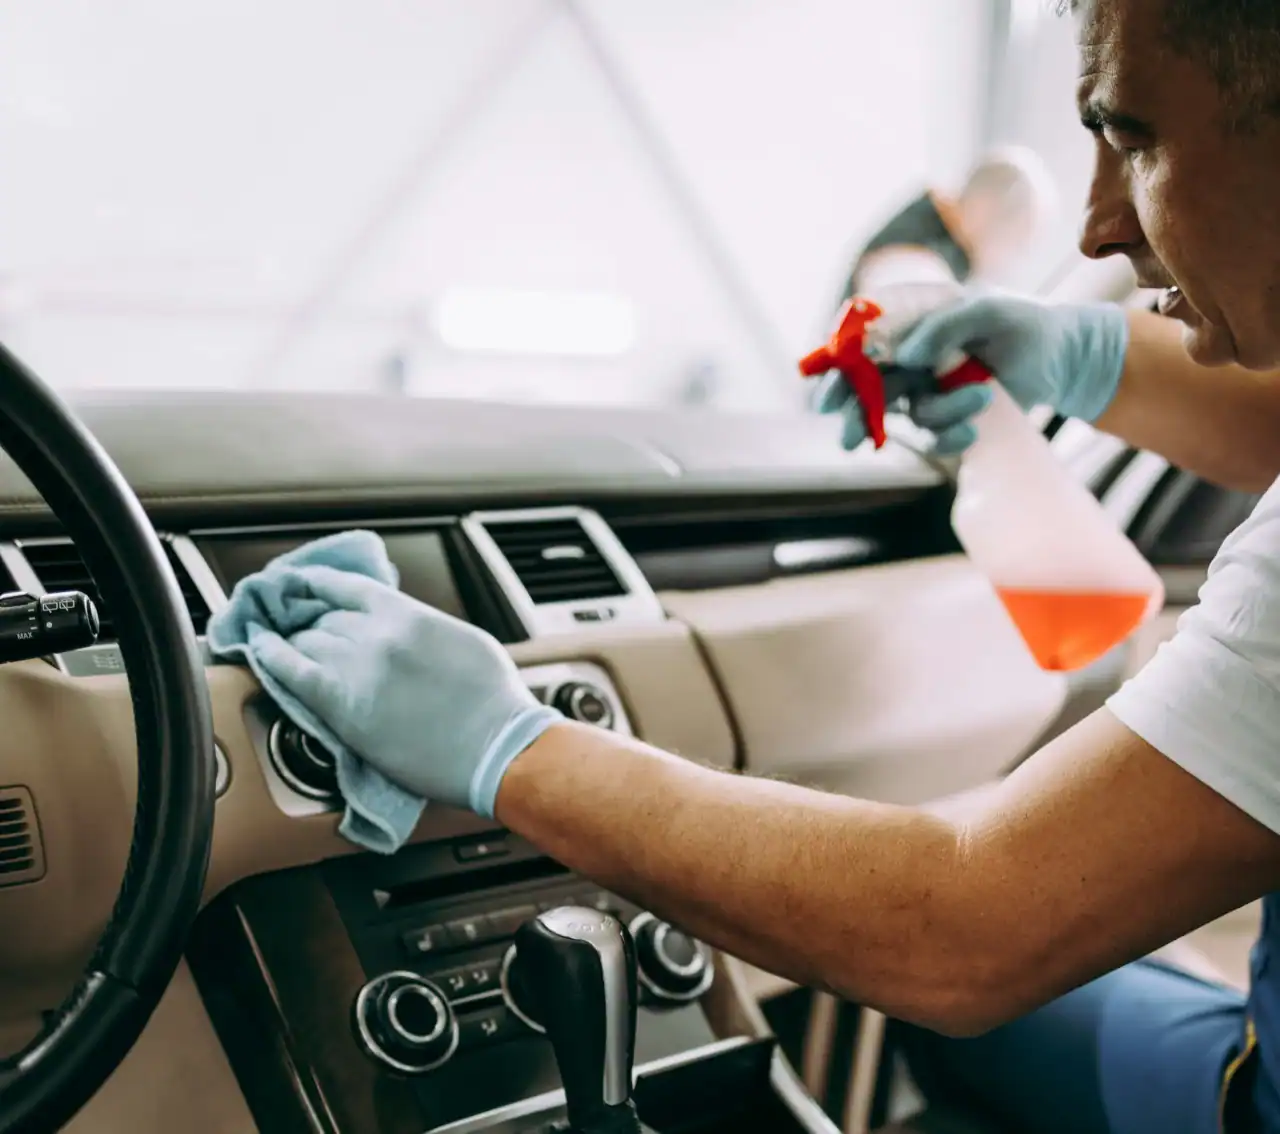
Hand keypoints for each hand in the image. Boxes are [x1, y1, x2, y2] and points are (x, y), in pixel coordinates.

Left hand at [249, 566, 561, 817]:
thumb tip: (401, 627)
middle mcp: (376, 634)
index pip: (346, 587)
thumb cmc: (494, 701)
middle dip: (310, 623)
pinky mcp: (341, 706)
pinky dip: (268, 655)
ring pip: (304, 641)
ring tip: (281, 645)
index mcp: (407, 614)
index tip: (301, 584)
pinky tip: (258, 649)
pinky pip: (289, 670)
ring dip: (293, 642)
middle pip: (322, 617)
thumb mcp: (462, 640)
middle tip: (300, 632)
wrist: (497, 747)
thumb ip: (422, 627)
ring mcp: (356, 668)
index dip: (317, 584)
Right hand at [814, 294, 1129, 454]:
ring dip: (941, 414)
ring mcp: (921, 388)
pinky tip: (976, 428)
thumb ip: (946, 325)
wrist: (1062, 359)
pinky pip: (932, 437)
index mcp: (907, 318)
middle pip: (861, 386)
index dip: (835, 363)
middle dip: (854, 413)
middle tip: (850, 438)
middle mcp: (905, 354)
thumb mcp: (991, 311)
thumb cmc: (1025, 323)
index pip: (855, 338)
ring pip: (906, 415)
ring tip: (981, 398)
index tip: (828, 393)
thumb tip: (907, 354)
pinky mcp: (943, 417)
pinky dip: (951, 436)